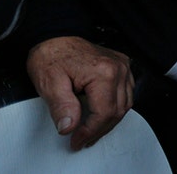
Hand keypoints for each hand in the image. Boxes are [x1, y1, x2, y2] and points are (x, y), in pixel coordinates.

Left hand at [27, 36, 133, 150]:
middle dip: (99, 129)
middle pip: (118, 110)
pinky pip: (127, 92)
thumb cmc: (51, 55)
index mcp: (103, 73)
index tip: (76, 140)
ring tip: (91, 129)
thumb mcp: (49, 83)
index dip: (90, 131)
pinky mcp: (121, 66)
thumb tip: (69, 127)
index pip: (104, 113)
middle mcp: (118, 69)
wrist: (55, 35)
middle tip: (82, 139)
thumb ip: (61, 107)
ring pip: (126, 104)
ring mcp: (122, 66)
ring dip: (109, 120)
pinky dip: (116, 106)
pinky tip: (102, 112)